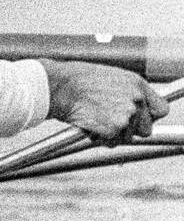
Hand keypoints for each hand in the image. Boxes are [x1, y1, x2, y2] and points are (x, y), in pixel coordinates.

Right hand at [40, 60, 169, 145]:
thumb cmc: (77, 81)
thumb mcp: (111, 78)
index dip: (150, 117)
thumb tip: (135, 108)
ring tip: (95, 120)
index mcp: (137, 84)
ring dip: (112, 135)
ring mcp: (127, 114)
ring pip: (127, 138)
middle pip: (145, 128)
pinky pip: (112, 142)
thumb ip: (128, 93)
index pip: (161, 109)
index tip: (141, 121)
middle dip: (129, 129)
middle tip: (110, 123)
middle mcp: (136, 99)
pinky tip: (90, 125)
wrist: (60, 86)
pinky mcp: (114, 128)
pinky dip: (100, 139)